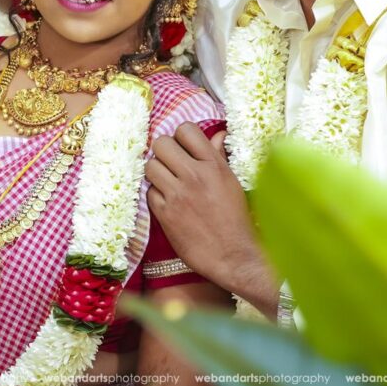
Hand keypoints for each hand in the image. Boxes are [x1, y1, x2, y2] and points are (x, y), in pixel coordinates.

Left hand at [146, 124, 279, 315]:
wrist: (234, 257)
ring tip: (167, 182)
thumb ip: (220, 156)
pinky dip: (156, 196)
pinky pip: (149, 192)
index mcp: (214, 164)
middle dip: (164, 152)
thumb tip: (218, 134)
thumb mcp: (232, 182)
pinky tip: (168, 202)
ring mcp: (178, 194)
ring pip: (150, 166)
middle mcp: (194, 175)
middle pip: (161, 143)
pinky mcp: (165, 214)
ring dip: (157, 172)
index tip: (184, 148)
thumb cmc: (237, 219)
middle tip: (171, 164)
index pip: (185, 129)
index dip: (181, 137)